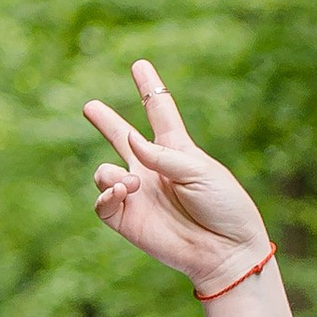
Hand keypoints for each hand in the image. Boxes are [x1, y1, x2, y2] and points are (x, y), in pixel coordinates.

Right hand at [85, 63, 270, 293]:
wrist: (227, 252)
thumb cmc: (223, 208)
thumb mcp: (201, 172)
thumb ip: (164, 155)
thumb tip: (130, 140)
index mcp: (176, 152)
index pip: (160, 113)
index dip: (150, 88)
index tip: (140, 64)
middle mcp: (153, 170)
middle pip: (123, 138)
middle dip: (105, 122)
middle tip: (90, 106)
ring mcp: (139, 195)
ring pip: (104, 172)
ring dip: (110, 173)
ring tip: (130, 183)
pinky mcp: (128, 220)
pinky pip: (102, 203)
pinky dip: (106, 194)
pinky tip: (122, 192)